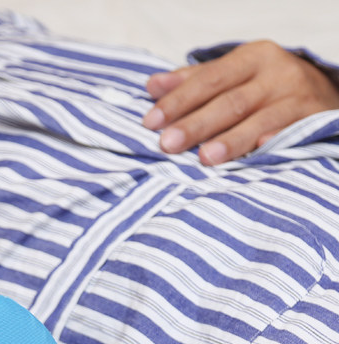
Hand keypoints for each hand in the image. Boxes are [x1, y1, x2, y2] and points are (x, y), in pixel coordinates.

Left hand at [142, 40, 338, 164]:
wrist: (323, 95)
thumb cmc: (264, 88)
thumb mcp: (233, 76)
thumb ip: (192, 82)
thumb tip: (152, 86)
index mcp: (251, 58)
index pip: (208, 80)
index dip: (178, 101)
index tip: (150, 122)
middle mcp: (275, 74)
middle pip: (229, 102)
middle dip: (196, 124)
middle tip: (167, 144)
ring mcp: (295, 97)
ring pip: (258, 120)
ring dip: (230, 140)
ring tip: (204, 158)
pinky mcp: (311, 121)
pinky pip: (287, 135)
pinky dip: (271, 143)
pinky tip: (255, 153)